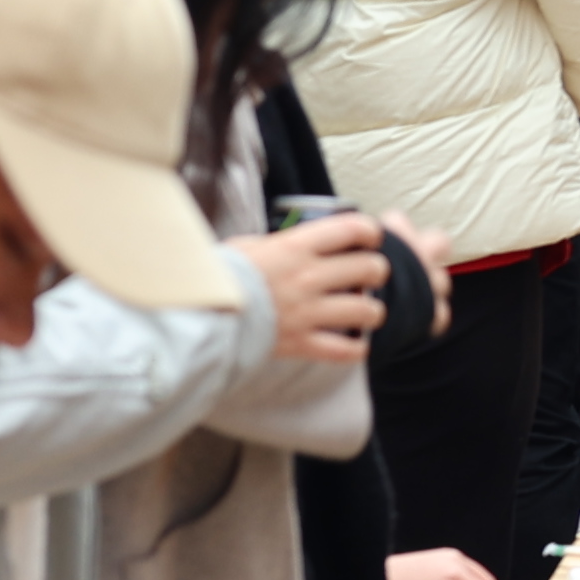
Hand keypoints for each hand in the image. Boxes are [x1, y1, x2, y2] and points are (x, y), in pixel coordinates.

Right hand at [229, 210, 395, 362]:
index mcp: (296, 247)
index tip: (371, 236)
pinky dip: (356, 348)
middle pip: (369, 269)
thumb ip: (275, 244)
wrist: (201, 315)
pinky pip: (345, 350)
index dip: (370, 231)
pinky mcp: (302, 343)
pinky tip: (356, 344)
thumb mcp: (247, 246)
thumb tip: (287, 243)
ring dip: (372, 310)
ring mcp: (308, 312)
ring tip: (367, 310)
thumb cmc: (221, 276)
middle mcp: (309, 277)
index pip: (351, 229)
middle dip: (377, 270)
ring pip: (366, 310)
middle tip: (372, 273)